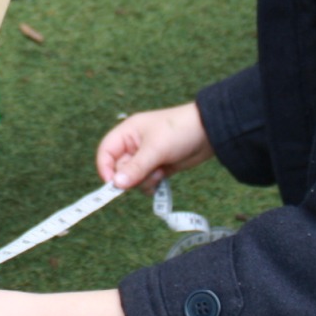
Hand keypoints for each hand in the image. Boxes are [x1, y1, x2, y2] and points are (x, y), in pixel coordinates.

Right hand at [96, 101, 211, 190]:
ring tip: (160, 172)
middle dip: (132, 176)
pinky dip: (152, 185)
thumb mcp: (156, 149)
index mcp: (127, 133)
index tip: (113, 184)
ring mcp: (146, 158)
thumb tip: (116, 185)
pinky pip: (146, 182)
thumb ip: (135, 168)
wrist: (210, 133)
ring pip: (133, 179)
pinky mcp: (158, 167)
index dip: (105, 168)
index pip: (106, 152)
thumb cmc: (180, 131)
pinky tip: (163, 178)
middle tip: (148, 173)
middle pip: (119, 169)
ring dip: (144, 181)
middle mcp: (134, 145)